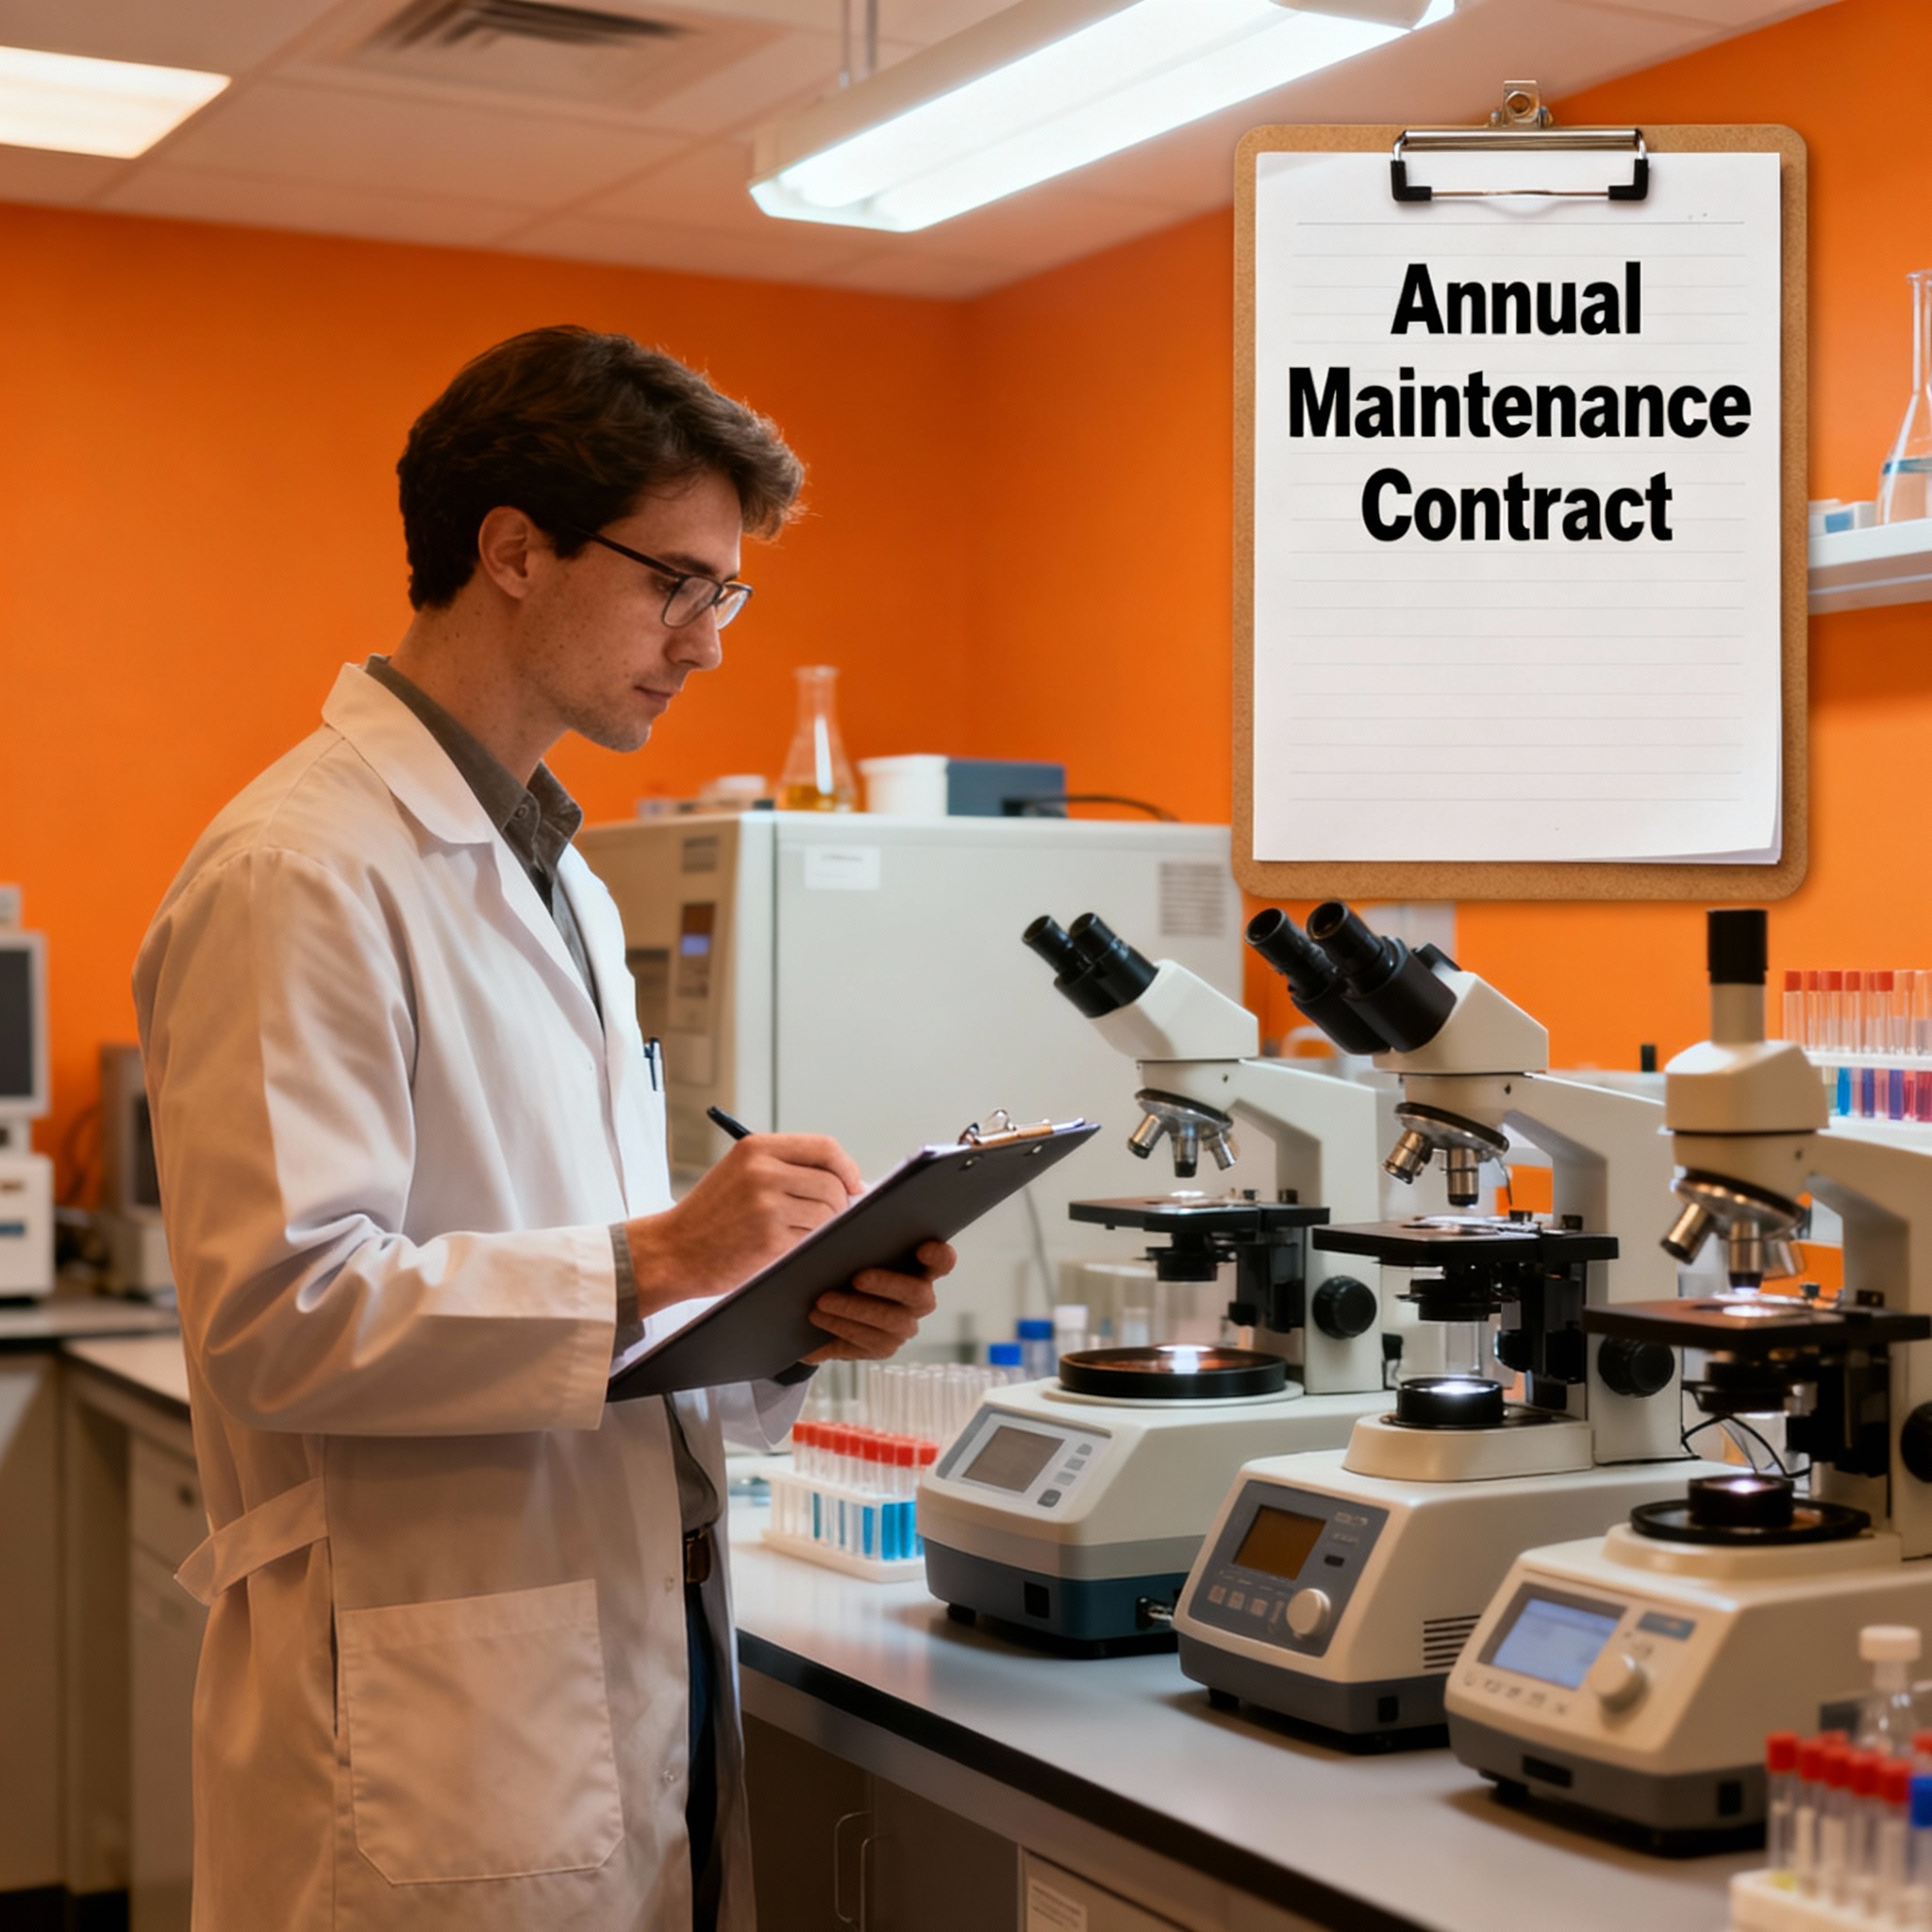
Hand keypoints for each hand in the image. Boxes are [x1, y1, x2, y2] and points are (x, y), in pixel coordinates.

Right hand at [623, 1135, 862, 1316]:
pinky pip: (812, 1239)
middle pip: (833, 1183)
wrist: (672, 1251)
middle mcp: (762, 1172)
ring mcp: (767, 1207)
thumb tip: (844, 1179)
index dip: (846, 1167)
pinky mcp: (770, 1240)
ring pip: (828, 1214)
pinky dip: (807, 1244)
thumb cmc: (710, 1215)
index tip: (853, 1183)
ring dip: (823, 1227)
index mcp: (756, 1148)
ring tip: (797, 1232)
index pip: (825, 1147)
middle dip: (839, 1203)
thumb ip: (786, 1167)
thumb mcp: (740, 1172)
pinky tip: (786, 1247)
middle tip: (828, 1217)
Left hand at [802, 1241, 954, 1363]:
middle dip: (887, 1284)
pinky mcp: (882, 1347)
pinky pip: (866, 1342)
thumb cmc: (845, 1261)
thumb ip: (858, 1236)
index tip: (922, 1247)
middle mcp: (920, 1300)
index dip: (939, 1255)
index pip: (942, 1261)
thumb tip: (844, 1224)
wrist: (825, 1300)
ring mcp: (903, 1327)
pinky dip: (839, 1328)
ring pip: (889, 1322)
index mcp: (920, 1267)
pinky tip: (818, 1318)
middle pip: (917, 1294)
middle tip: (856, 1277)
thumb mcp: (850, 1245)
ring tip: (821, 1301)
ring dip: (853, 1310)